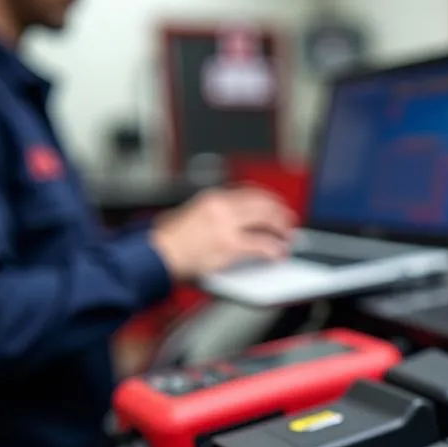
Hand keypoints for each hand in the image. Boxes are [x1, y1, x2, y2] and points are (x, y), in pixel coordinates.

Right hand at [150, 187, 295, 280]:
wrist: (158, 254)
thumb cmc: (169, 242)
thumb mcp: (191, 215)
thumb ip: (213, 214)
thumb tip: (233, 219)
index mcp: (213, 199)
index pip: (249, 192)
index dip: (268, 199)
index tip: (276, 204)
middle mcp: (222, 208)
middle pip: (262, 203)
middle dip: (280, 212)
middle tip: (289, 221)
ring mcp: (227, 226)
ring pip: (266, 221)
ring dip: (282, 230)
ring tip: (288, 238)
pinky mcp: (230, 246)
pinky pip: (262, 245)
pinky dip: (274, 249)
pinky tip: (278, 254)